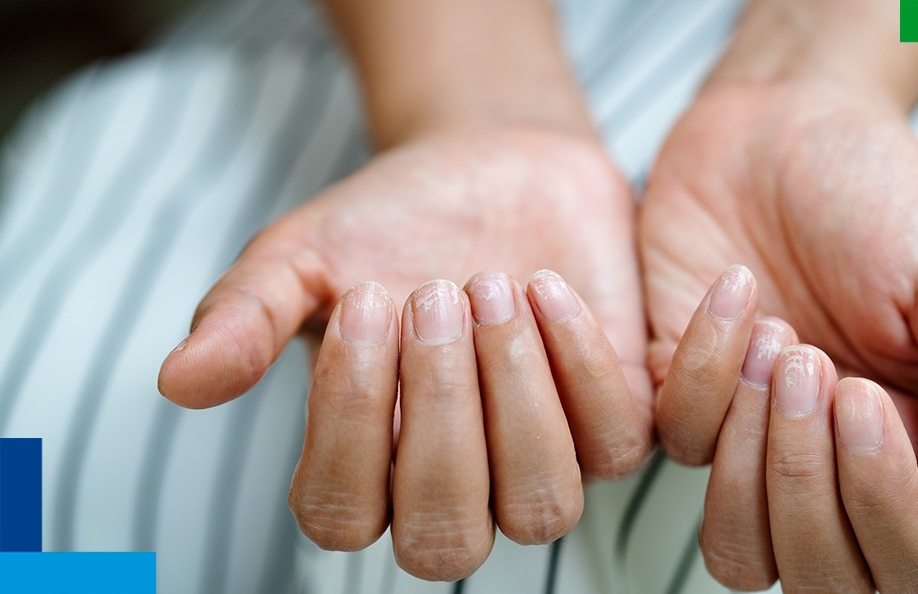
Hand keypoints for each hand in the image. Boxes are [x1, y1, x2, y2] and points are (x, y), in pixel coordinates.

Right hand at [158, 127, 652, 579]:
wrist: (490, 165)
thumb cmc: (390, 221)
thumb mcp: (303, 256)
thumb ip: (245, 318)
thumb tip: (178, 382)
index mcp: (365, 468)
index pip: (341, 515)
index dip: (348, 422)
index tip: (363, 301)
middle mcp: (455, 487)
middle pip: (446, 537)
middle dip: (439, 413)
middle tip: (430, 291)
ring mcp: (540, 462)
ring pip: (541, 507)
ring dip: (514, 396)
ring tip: (490, 284)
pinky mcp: (613, 421)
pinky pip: (616, 442)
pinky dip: (580, 363)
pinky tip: (545, 284)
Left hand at [641, 81, 917, 590]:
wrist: (781, 126)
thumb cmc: (879, 197)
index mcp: (914, 451)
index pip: (908, 563)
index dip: (884, 508)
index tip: (863, 396)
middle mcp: (827, 465)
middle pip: (815, 574)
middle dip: (810, 483)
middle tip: (818, 367)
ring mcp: (746, 439)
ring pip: (735, 545)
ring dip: (754, 454)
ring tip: (779, 340)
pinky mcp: (672, 395)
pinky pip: (673, 440)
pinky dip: (702, 368)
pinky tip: (735, 292)